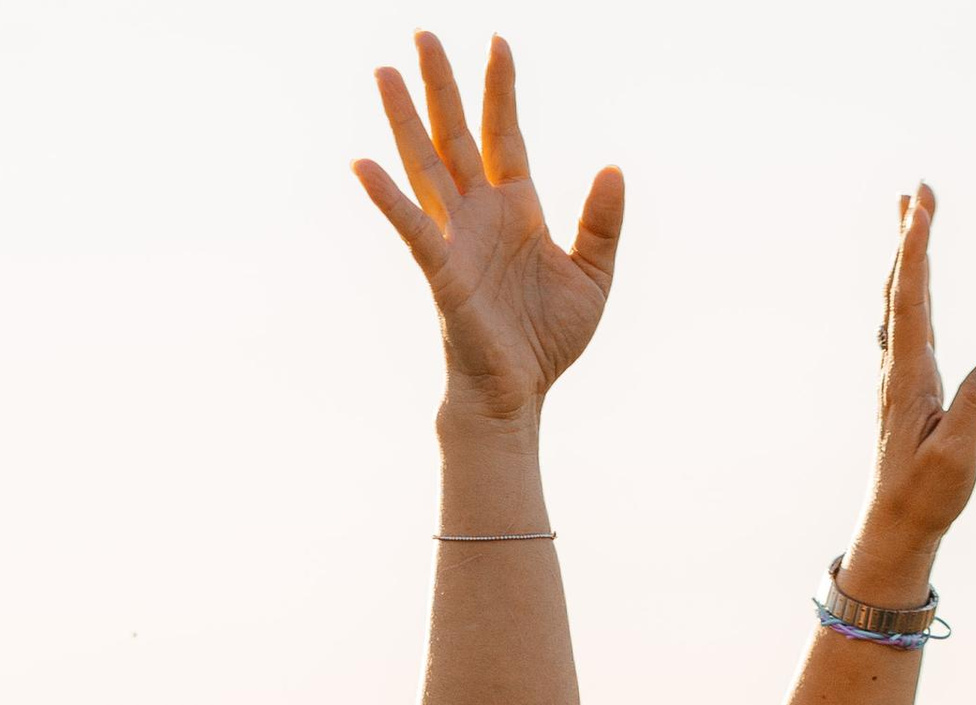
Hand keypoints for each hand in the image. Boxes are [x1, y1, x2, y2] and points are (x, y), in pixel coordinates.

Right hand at [354, 33, 622, 423]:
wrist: (519, 396)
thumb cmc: (547, 342)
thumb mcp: (592, 276)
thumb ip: (602, 223)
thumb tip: (612, 167)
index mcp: (517, 210)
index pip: (505, 134)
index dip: (500, 88)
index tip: (498, 41)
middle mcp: (480, 214)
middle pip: (455, 134)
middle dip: (441, 84)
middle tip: (422, 33)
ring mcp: (455, 239)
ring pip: (425, 165)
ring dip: (404, 120)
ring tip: (384, 72)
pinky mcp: (440, 272)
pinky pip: (410, 227)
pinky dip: (386, 197)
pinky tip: (362, 164)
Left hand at [838, 188, 975, 603]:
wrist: (895, 526)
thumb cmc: (927, 495)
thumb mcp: (959, 453)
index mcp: (908, 376)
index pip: (910, 300)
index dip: (914, 251)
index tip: (920, 207)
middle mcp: (898, 367)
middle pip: (901, 288)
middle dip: (910, 237)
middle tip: (918, 189)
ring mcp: (900, 375)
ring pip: (901, 301)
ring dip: (907, 257)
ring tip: (911, 214)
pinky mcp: (907, 387)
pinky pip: (906, 322)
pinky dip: (911, 289)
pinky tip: (914, 282)